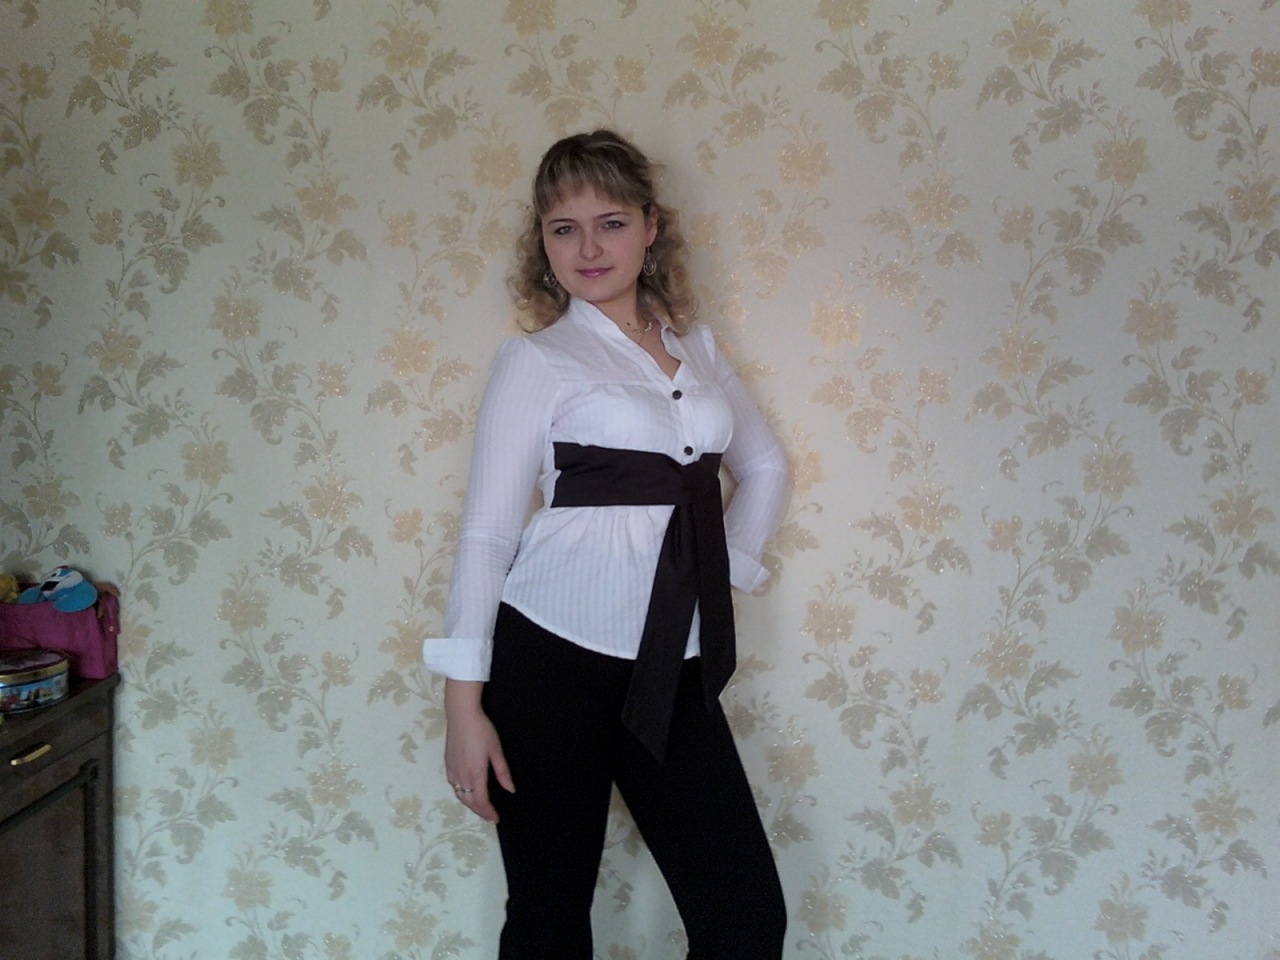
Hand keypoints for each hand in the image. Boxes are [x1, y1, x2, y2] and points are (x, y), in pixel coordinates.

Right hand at [444, 680, 514, 822]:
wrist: (461, 715)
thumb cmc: (481, 730)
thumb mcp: (496, 750)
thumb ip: (502, 772)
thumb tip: (510, 789)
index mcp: (475, 774)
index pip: (481, 801)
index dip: (488, 813)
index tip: (496, 819)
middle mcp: (461, 776)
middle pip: (469, 801)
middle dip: (480, 811)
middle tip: (489, 816)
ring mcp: (452, 771)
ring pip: (460, 795)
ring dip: (470, 804)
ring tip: (480, 807)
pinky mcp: (447, 765)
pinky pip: (454, 786)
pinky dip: (461, 794)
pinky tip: (467, 792)